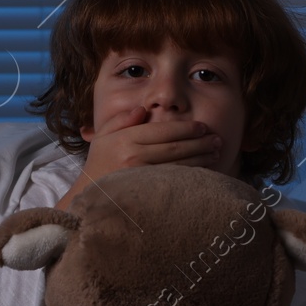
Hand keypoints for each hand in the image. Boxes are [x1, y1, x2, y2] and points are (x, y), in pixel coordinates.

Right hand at [81, 105, 221, 183]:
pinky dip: (191, 175)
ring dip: (201, 158)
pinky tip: (204, 171)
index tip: (203, 127)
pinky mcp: (147, 193)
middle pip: (175, 147)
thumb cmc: (98, 163)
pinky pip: (174, 181)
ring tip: (216, 152)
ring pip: (178, 165)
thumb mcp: (103, 136)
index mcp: (126, 140)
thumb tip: (143, 109)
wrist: (88, 196)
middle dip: (200, 142)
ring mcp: (141, 177)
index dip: (186, 128)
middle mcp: (134, 157)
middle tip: (217, 139)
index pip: (163, 131)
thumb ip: (121, 119)